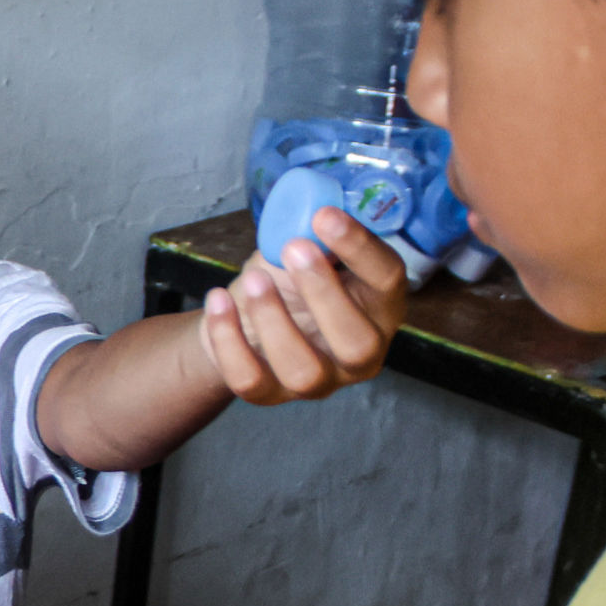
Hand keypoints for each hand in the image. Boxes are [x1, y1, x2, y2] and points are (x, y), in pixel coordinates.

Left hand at [201, 207, 408, 404]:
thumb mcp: (305, 246)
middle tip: (293, 248)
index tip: (324, 215)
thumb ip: (314, 234)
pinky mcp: (271, 395)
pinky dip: (228, 340)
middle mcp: (360, 353)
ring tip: (252, 279)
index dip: (360, 247)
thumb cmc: (285, 278)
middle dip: (323, 294)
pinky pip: (250, 380)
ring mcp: (318, 381)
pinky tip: (218, 299)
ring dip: (274, 320)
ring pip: (304, 372)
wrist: (242, 317)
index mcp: (379, 306)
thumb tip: (308, 211)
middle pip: (357, 343)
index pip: (388, 280)